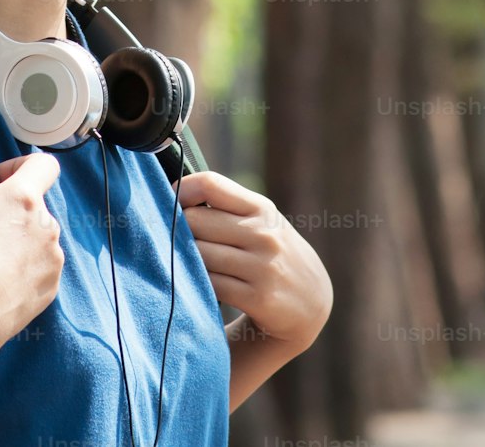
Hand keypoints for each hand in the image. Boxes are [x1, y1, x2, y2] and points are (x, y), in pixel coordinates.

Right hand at [0, 150, 64, 369]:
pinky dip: (24, 274)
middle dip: (11, 211)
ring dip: (20, 242)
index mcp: (23, 198)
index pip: (43, 164)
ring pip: (40, 240)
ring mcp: (50, 262)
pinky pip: (41, 273)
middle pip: (36, 205)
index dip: (19, 166)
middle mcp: (46, 226)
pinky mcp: (48, 294)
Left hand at [177, 169, 332, 351]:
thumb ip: (227, 207)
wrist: (313, 301)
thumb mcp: (262, 222)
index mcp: (261, 208)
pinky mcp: (258, 298)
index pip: (210, 183)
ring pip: (199, 254)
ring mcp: (262, 266)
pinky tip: (201, 285)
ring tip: (188, 264)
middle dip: (180, 230)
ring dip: (187, 260)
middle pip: (196, 220)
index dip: (181, 190)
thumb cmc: (272, 252)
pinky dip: (199, 285)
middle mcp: (263, 234)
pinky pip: (210, 284)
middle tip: (177, 240)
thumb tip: (174, 193)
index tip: (170, 202)